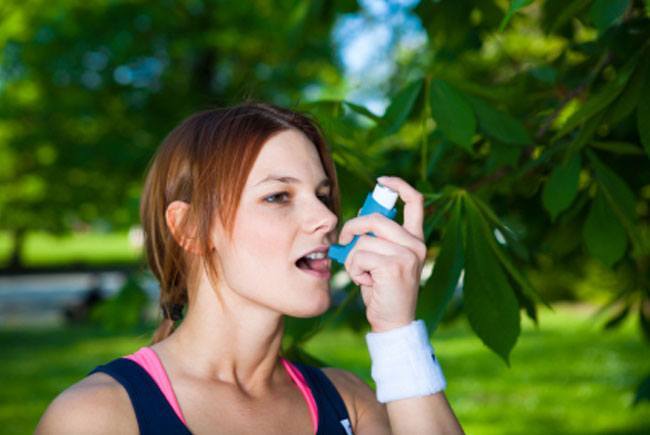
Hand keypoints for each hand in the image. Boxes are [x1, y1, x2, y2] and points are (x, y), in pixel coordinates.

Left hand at [338, 176, 427, 332]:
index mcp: (415, 238)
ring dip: (353, 258)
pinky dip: (354, 269)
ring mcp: (408, 255)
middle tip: (344, 242)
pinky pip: (360, 256)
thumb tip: (363, 209)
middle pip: (375, 219)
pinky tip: (366, 282)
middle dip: (352, 228)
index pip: (416, 201)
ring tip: (363, 274)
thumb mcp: (380, 258)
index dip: (398, 185)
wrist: (393, 322)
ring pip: (363, 241)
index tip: (381, 181)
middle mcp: (416, 244)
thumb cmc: (383, 290)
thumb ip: (376, 235)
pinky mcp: (395, 266)